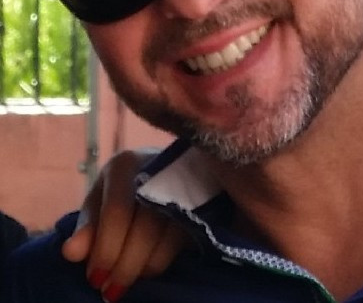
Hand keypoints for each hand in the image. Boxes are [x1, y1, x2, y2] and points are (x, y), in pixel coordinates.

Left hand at [62, 149, 187, 301]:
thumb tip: (70, 253)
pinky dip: (159, 263)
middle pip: (144, 227)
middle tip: (109, 291)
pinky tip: (144, 269)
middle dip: (124, 265)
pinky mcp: (199, 206)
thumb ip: (86, 225)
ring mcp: (183, 186)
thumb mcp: (100, 198)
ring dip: (142, 268)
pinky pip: (180, 243)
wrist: (166, 170)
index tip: (94, 279)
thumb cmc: (124, 188)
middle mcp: (157, 170)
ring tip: (124, 282)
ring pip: (166, 238)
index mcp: (125, 165)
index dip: (105, 249)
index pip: (117, 211)